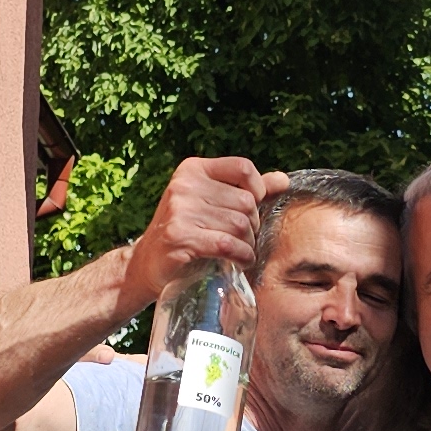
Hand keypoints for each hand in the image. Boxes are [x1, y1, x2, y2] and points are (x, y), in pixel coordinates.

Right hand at [125, 157, 287, 303]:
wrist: (147, 262)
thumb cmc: (186, 231)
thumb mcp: (211, 203)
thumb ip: (246, 190)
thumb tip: (283, 180)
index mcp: (193, 169)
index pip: (242, 167)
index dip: (258, 189)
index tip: (254, 208)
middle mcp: (184, 185)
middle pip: (245, 201)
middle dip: (253, 225)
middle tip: (245, 239)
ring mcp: (180, 210)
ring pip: (239, 224)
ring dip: (248, 244)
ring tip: (242, 252)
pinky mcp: (180, 236)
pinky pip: (227, 244)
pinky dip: (241, 255)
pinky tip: (240, 261)